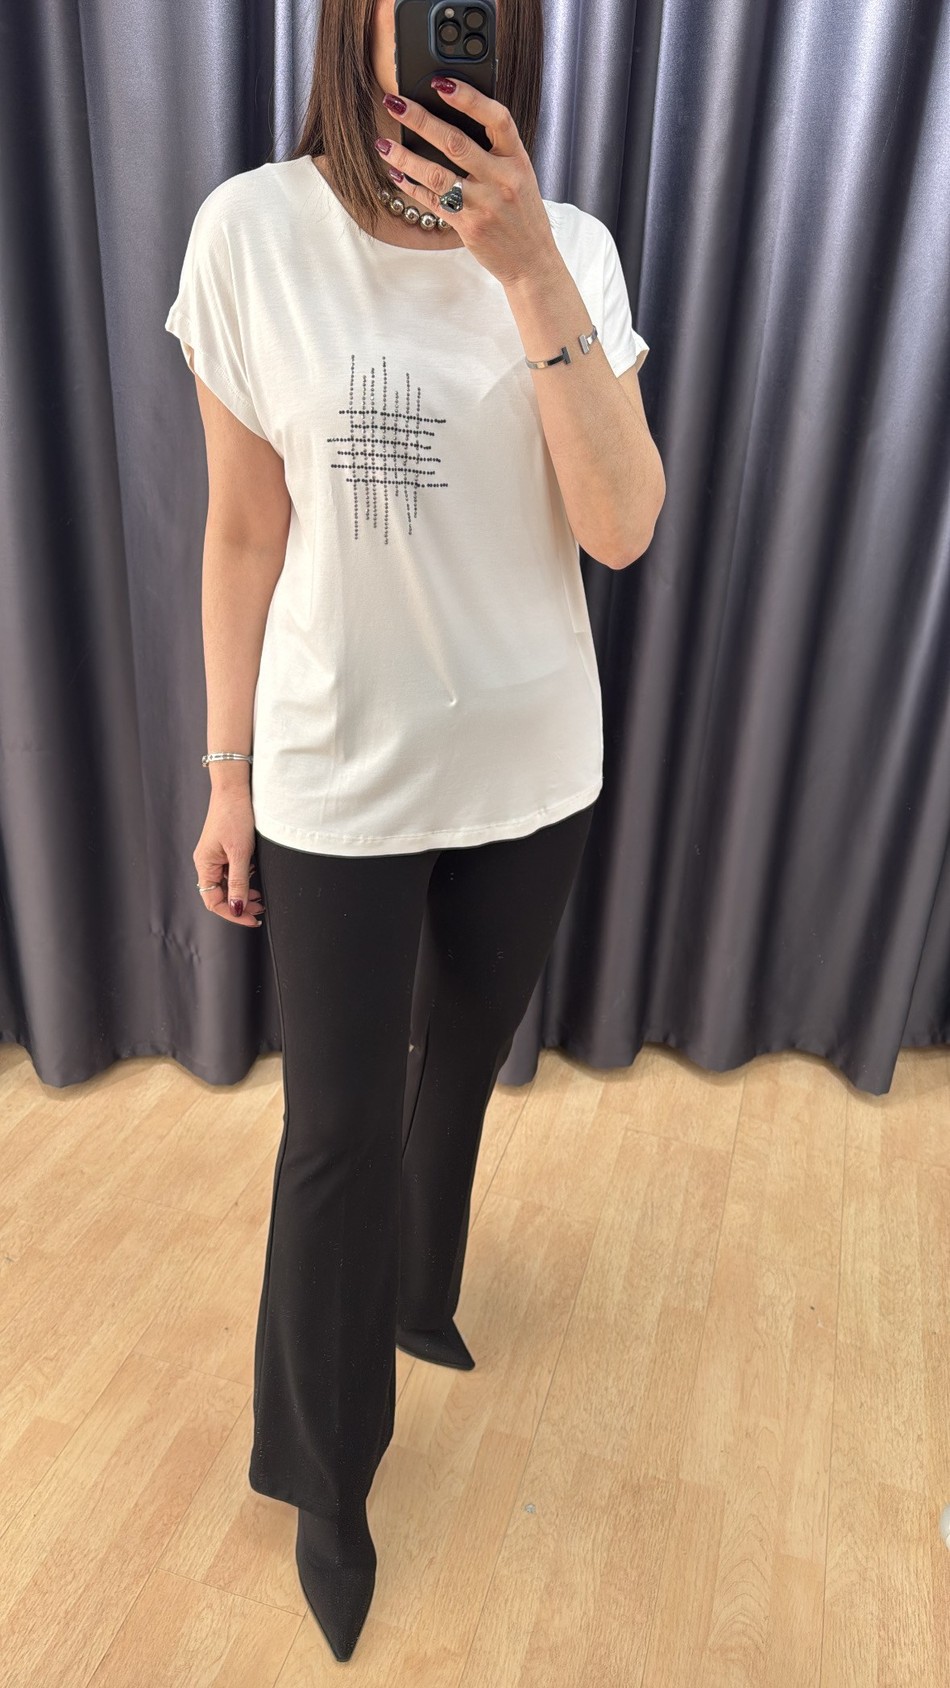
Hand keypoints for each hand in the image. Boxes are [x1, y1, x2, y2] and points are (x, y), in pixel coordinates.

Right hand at [194, 791, 265, 927]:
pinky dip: (243, 881)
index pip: (214, 901)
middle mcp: (207, 862)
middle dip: (239, 906)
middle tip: (259, 910)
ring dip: (242, 895)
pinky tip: (255, 881)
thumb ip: (239, 882)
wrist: (234, 789)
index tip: (251, 918)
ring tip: (259, 899)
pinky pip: (231, 873)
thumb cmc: (234, 815)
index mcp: (205, 865)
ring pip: (226, 885)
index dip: (232, 913)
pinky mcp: (224, 850)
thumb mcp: (240, 852)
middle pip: (219, 895)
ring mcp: (215, 856)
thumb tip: (237, 907)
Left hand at [377, 80, 559, 289]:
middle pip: (455, 142)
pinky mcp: (468, 226)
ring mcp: (484, 204)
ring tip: (383, 144)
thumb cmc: (522, 214)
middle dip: (420, 119)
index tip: (440, 82)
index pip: (497, 118)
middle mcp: (502, 180)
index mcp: (518, 159)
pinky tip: (396, 175)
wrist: (532, 260)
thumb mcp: (520, 176)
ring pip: (437, 175)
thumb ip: (496, 151)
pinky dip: (411, 187)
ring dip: (405, 157)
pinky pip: (433, 202)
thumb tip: (454, 120)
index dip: (468, 97)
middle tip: (395, 102)